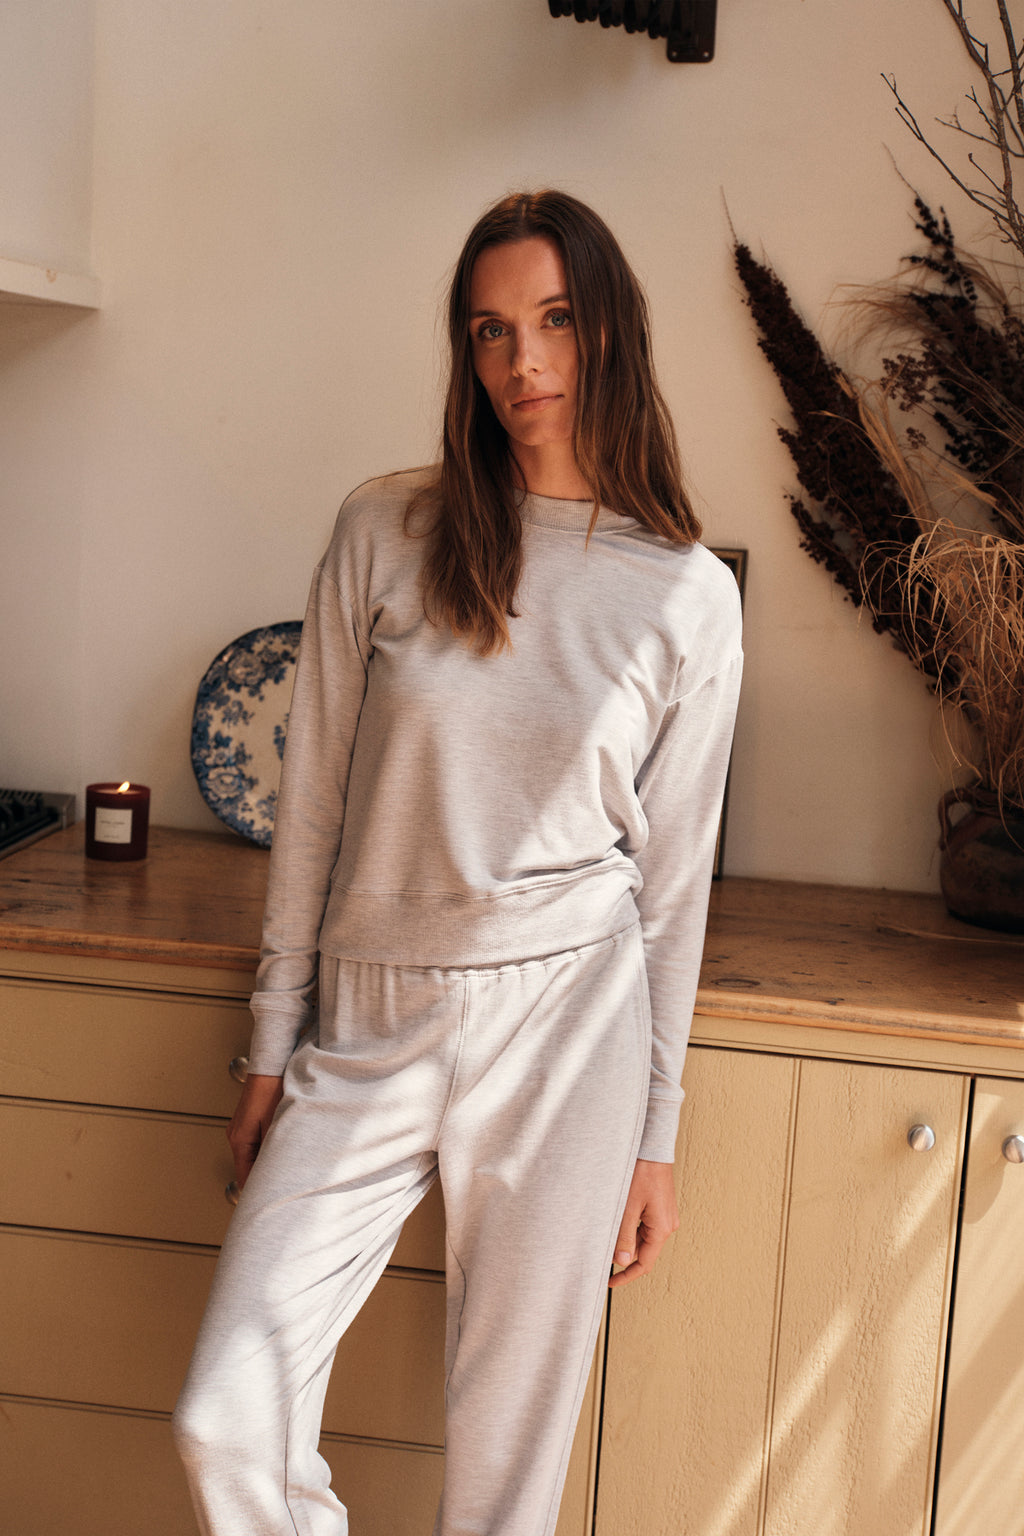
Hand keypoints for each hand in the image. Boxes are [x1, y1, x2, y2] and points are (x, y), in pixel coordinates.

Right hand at [227, 1073, 283, 1188]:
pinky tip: (278, 1151)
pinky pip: (254, 1145)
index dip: (257, 1192)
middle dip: (262, 1180)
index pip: (245, 1177)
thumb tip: (273, 1174)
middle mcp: (236, 1136)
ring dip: (264, 1165)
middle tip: (280, 1191)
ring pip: (251, 1157)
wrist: (271, 1066)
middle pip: (246, 1169)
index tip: (269, 1203)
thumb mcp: (276, 1126)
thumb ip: (272, 1151)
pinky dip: (265, 1152)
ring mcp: (240, 1129)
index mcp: (239, 1140)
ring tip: (283, 1173)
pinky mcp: (248, 1123)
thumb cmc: (273, 1091)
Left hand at [608, 1159, 678, 1287]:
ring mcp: (665, 1216)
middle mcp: (667, 1225)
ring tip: (609, 1229)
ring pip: (643, 1238)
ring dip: (626, 1239)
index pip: (645, 1263)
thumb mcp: (627, 1207)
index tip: (611, 1282)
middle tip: (603, 1252)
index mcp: (662, 1229)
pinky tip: (619, 1217)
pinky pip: (645, 1226)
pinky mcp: (660, 1207)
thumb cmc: (642, 1173)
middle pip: (644, 1251)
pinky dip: (631, 1227)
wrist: (653, 1148)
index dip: (627, 1275)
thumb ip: (624, 1237)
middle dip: (624, 1255)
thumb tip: (622, 1262)